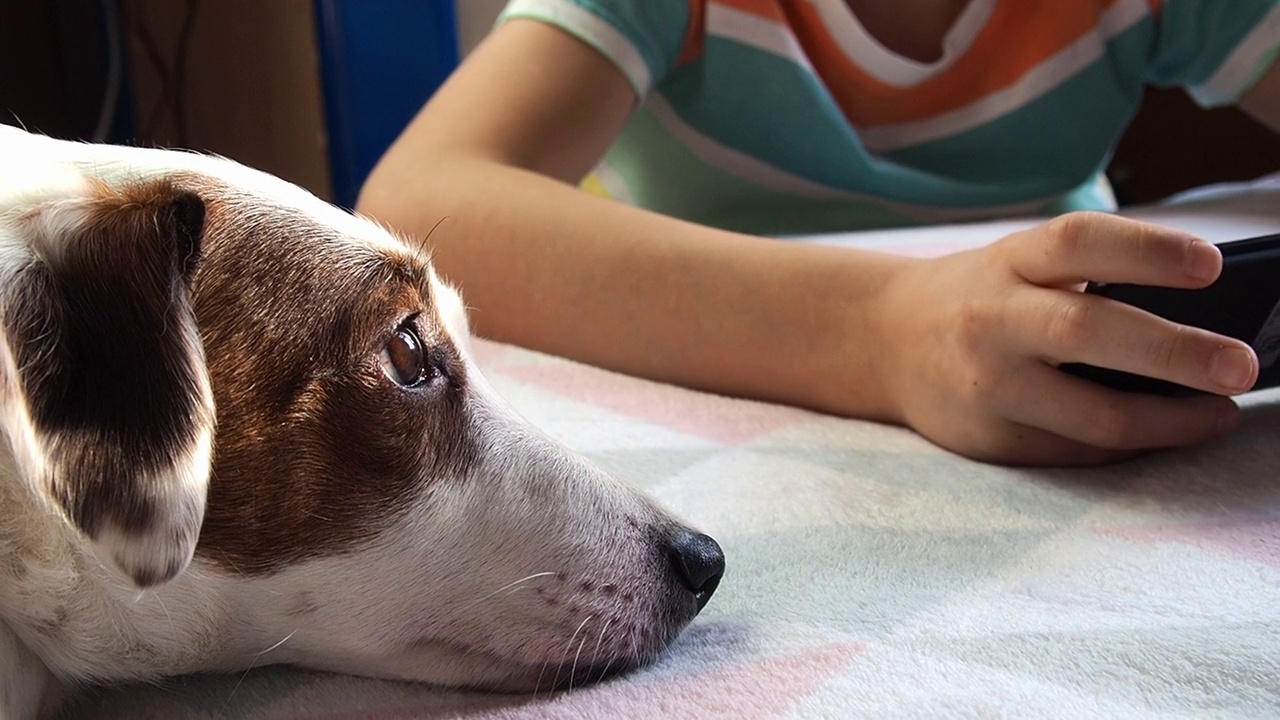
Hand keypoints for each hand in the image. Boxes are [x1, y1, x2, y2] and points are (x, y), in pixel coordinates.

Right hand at [875, 212, 1258, 464]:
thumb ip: (1087, 277)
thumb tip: (1203, 315)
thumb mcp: (1018, 264)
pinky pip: (1077, 451)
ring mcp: (988, 385)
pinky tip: (1163, 432)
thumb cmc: (979, 296)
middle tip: (1240, 365)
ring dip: (1172, 421)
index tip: (1211, 265)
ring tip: (1220, 413)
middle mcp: (992, 320)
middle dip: (1176, 352)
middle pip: (1089, 331)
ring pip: (1092, 415)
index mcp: (1009, 262)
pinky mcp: (988, 439)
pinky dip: (1131, 445)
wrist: (883, 341)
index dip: (1147, 250)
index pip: (1079, 242)